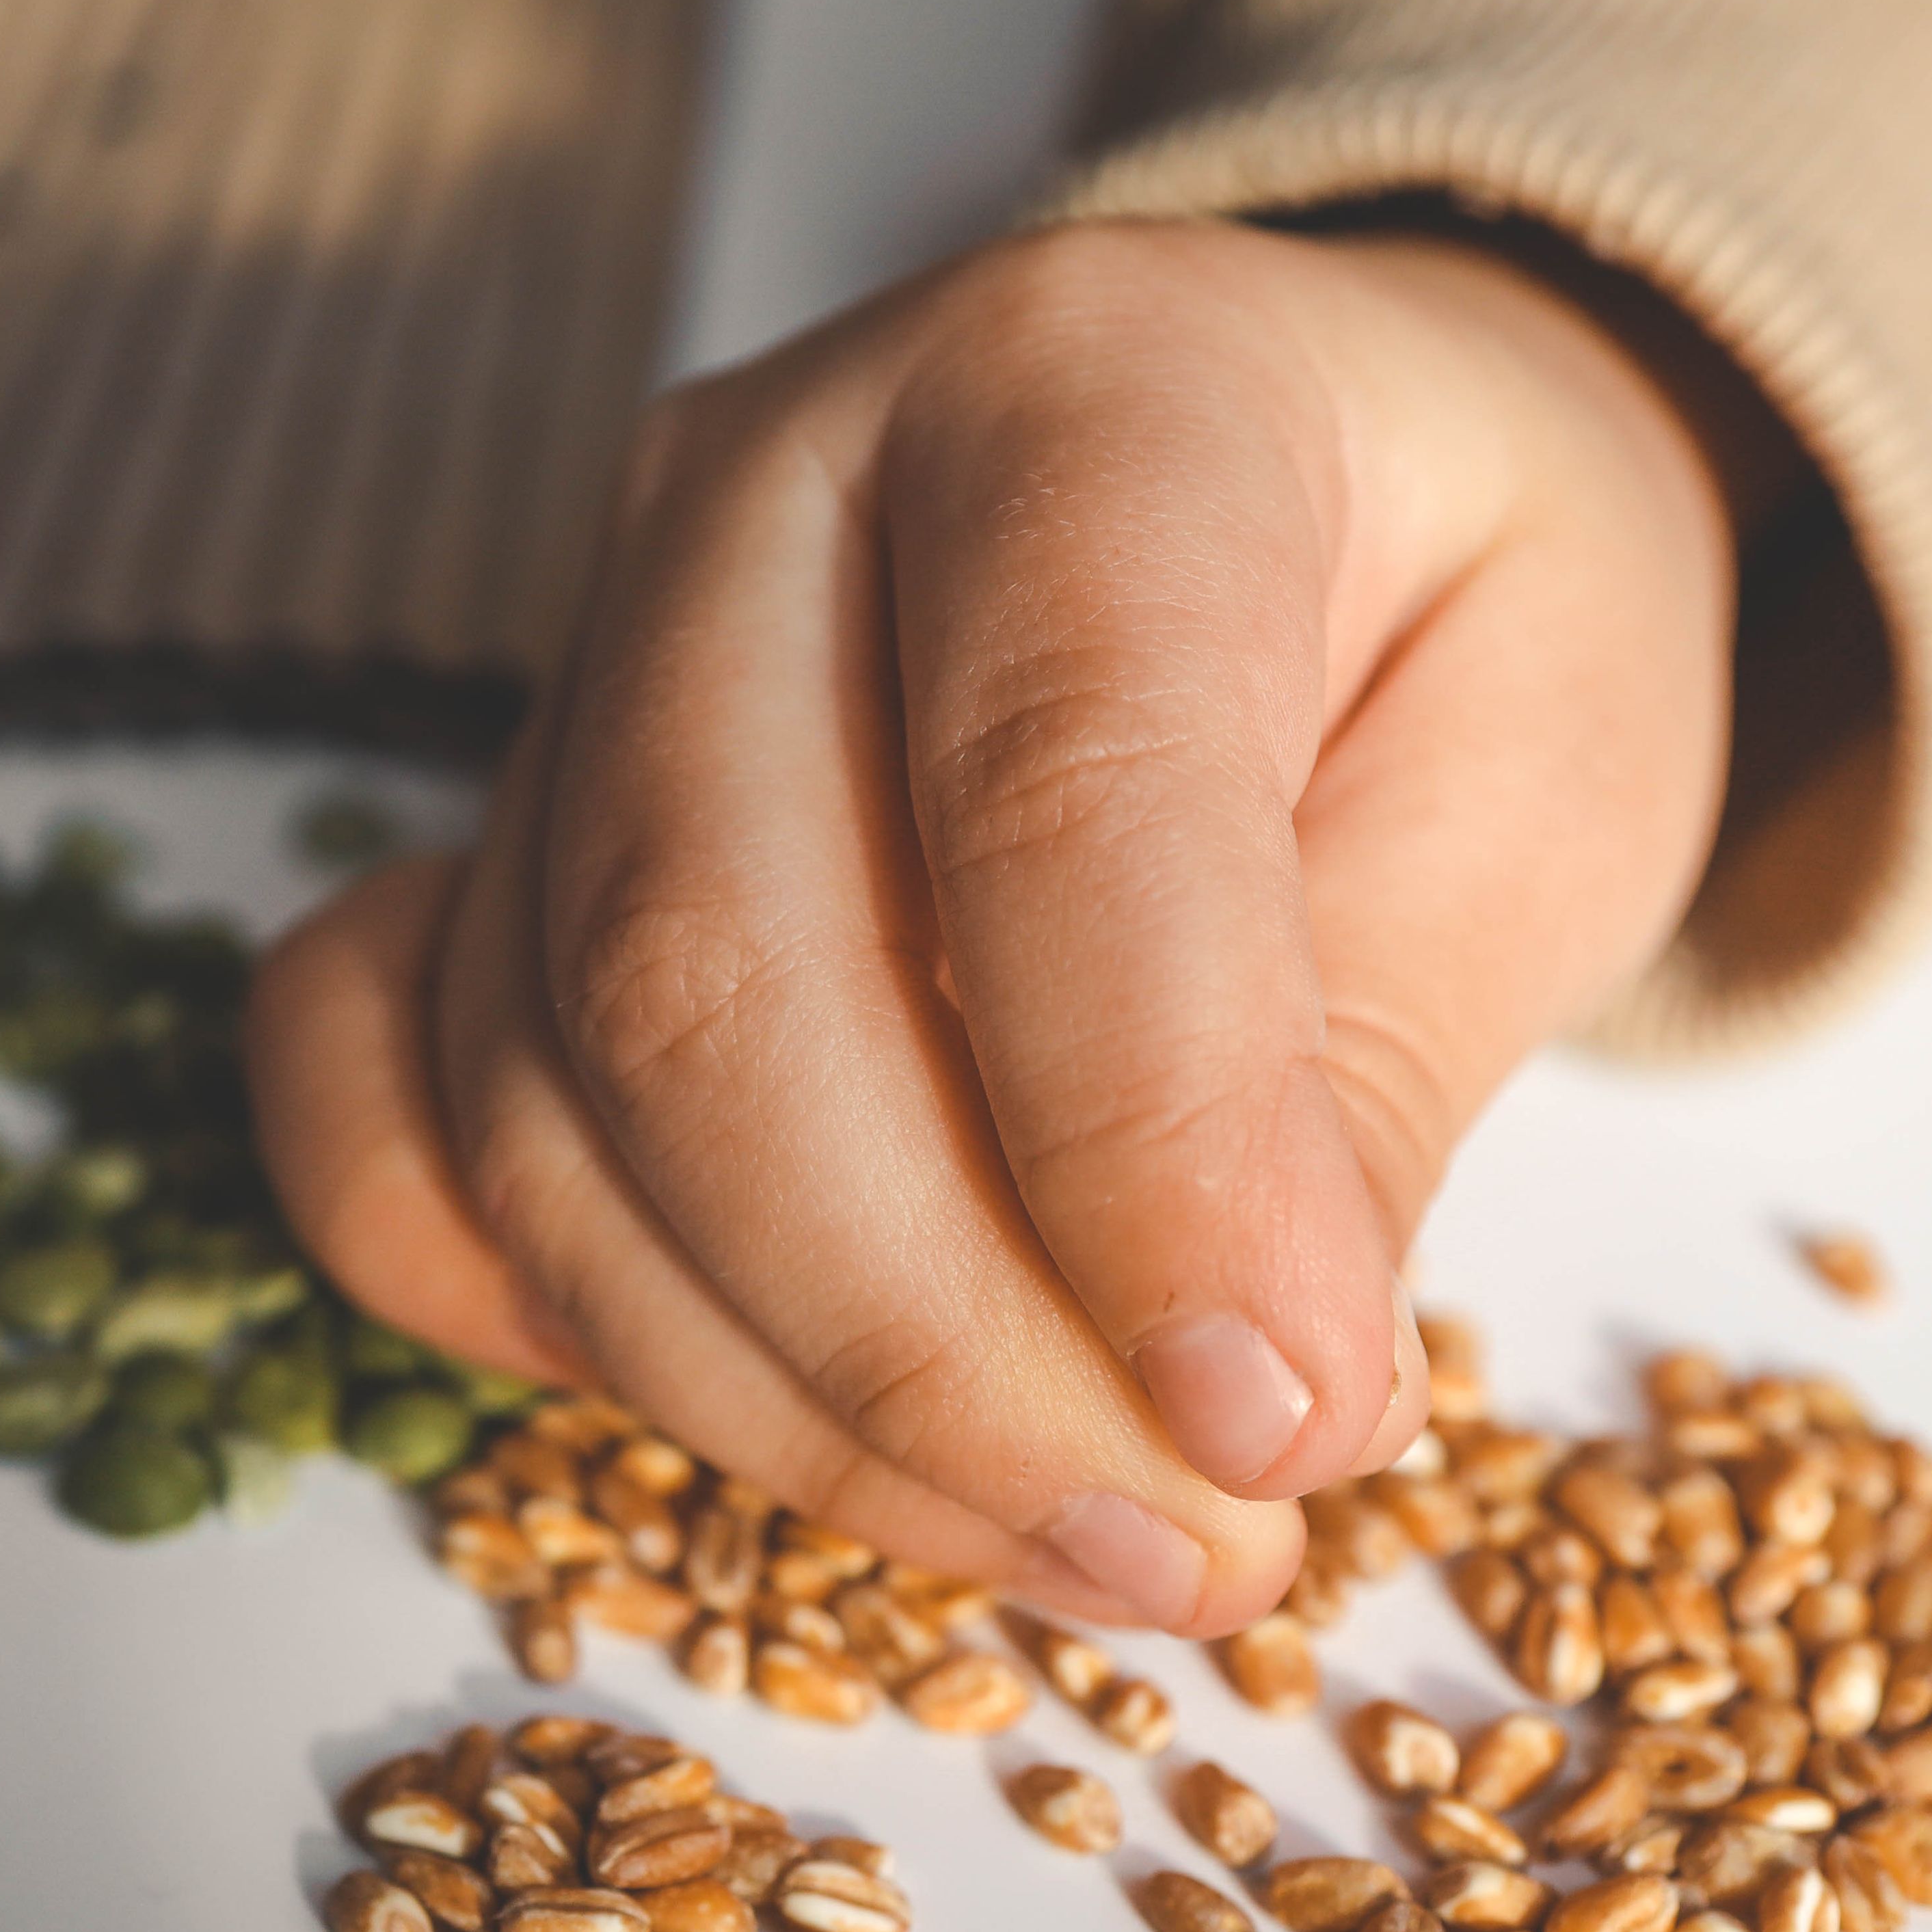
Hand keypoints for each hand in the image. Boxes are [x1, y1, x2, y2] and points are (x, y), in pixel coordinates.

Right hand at [248, 221, 1736, 1633]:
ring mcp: (583, 661)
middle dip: (935, 1344)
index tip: (1282, 1432)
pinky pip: (382, 1096)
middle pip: (715, 968)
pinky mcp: (489, 832)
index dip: (1150, 1157)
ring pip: (555, 1088)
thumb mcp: (1549, 786)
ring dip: (786, 1394)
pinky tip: (768, 1409)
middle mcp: (763, 488)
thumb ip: (1377, 1074)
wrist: (1322, 485)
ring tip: (1066, 1533)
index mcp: (1084, 385)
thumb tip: (1232, 1412)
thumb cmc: (1453, 613)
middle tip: (1180, 1546)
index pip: (1053, 787)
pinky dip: (524, 1304)